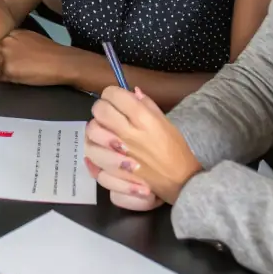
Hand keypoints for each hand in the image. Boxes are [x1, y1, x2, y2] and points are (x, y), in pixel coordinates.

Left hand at [0, 30, 74, 86]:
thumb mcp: (28, 37)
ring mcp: (5, 57)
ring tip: (12, 71)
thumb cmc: (48, 50)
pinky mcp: (8, 71)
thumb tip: (1, 47)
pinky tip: (17, 76)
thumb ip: (13, 40)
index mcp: (10, 33)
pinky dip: (4, 79)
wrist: (60, 62)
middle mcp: (5, 42)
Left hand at [88, 86, 202, 203]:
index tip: (116, 98)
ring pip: (91, 131)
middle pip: (99, 110)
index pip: (114, 94)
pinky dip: (95, 149)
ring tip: (103, 130)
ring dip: (96, 128)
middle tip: (108, 112)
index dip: (112, 93)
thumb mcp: (166, 123)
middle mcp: (128, 132)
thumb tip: (133, 92)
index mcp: (142, 118)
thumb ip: (148, 105)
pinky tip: (100, 147)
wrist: (181, 182)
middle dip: (101, 107)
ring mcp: (118, 151)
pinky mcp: (113, 168)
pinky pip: (93, 155)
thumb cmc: (176, 150)